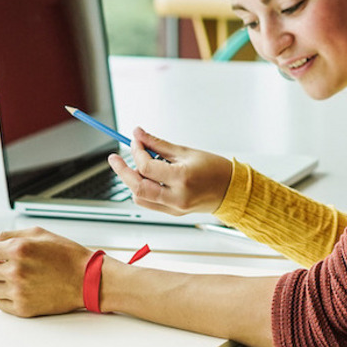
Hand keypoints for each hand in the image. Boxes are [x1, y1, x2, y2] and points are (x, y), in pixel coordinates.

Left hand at [0, 227, 92, 316]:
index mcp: (18, 249)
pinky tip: (22, 290)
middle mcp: (15, 270)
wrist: (89, 280)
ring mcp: (18, 291)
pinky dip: (6, 297)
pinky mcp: (23, 308)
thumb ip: (12, 235)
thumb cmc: (68, 255)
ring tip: (11, 279)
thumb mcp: (42, 234)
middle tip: (3, 266)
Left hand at [107, 127, 231, 215]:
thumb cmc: (214, 169)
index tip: (134, 141)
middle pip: (136, 187)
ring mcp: (174, 207)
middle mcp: (177, 196)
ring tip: (138, 168)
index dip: (136, 152)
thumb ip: (158, 144)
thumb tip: (138, 134)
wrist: (231, 190)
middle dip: (122, 171)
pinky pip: (149, 203)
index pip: (146, 167)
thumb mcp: (186, 152)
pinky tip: (147, 179)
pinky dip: (142, 190)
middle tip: (115, 159)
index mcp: (182, 178)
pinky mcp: (173, 212)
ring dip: (132, 181)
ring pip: (139, 197)